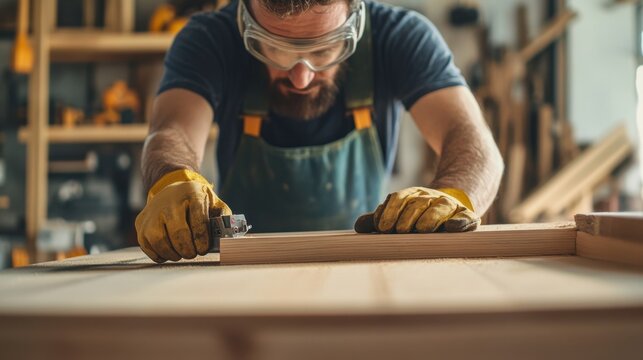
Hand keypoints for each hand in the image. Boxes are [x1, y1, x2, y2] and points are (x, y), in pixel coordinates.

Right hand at [135, 170, 230, 262]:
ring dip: (172, 253)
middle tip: (192, 254)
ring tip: (181, 254)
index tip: (203, 249)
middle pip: (178, 232)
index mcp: (192, 193)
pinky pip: (146, 244)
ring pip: (159, 239)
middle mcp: (170, 201)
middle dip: (187, 249)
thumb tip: (228, 236)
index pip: (198, 219)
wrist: (171, 189)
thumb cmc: (196, 201)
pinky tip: (169, 253)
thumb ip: (223, 218)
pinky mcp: (141, 222)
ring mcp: (153, 211)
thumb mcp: (213, 202)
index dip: (201, 239)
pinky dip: (158, 254)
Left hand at [354, 187, 479, 233]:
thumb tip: (359, 226)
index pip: (398, 199)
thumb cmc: (418, 216)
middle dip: (407, 217)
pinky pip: (464, 217)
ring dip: (430, 218)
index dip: (389, 212)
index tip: (382, 227)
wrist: (450, 207)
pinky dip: (459, 222)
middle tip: (400, 231)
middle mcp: (429, 198)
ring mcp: (448, 206)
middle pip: (416, 204)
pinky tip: (451, 227)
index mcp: (411, 196)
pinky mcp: (466, 215)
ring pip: (439, 208)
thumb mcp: (398, 214)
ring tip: (422, 229)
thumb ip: (379, 219)